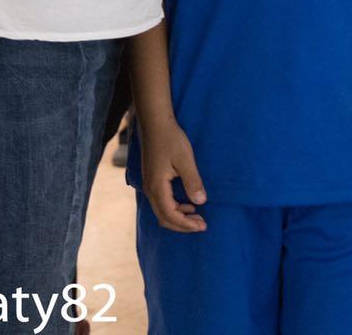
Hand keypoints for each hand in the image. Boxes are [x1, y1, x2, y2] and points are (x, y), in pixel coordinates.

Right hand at [140, 116, 207, 232]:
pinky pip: (161, 202)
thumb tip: (201, 202)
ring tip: (197, 216)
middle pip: (164, 218)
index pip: (170, 215)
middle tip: (202, 225)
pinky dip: (174, 208)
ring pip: (162, 211)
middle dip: (183, 225)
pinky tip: (187, 204)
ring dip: (178, 217)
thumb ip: (193, 181)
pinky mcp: (151, 180)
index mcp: (157, 187)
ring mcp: (149, 185)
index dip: (186, 224)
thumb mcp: (185, 159)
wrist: (156, 124)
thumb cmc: (171, 139)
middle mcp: (150, 190)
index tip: (203, 226)